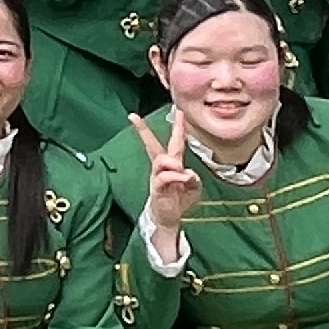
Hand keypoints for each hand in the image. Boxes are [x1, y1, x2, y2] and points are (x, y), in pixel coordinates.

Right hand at [129, 108, 199, 245]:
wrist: (170, 217)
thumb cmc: (180, 199)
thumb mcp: (194, 188)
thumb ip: (193, 178)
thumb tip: (186, 173)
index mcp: (172, 163)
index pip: (174, 142)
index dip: (177, 127)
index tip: (177, 111)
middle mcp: (162, 167)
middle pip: (152, 145)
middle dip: (143, 131)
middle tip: (134, 117)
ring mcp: (157, 177)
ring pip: (160, 160)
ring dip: (171, 162)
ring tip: (180, 169)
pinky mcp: (157, 188)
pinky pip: (164, 177)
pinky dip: (176, 176)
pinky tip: (184, 178)